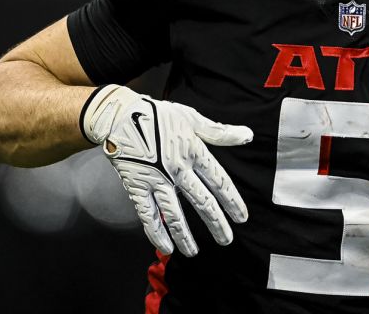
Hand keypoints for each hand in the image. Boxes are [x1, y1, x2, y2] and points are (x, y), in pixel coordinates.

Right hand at [82, 85, 252, 255]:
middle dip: (216, 224)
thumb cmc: (159, 115)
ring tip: (194, 252)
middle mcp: (177, 168)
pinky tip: (166, 247)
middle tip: (226, 240)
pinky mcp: (137, 187)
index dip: (232, 201)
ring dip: (185, 236)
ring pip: (174, 214)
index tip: (241, 218)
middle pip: (201, 202)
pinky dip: (156, 233)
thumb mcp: (191, 118)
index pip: (219, 181)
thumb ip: (219, 131)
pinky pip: (147, 215)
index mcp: (194, 151)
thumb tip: (248, 135)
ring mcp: (156, 180)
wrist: (120, 116)